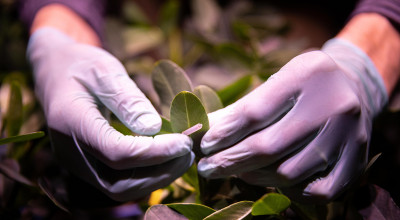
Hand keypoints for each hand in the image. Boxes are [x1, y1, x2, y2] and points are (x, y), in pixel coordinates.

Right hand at [28, 28, 193, 200]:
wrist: (55, 73)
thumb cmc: (81, 65)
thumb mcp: (105, 71)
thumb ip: (127, 99)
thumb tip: (153, 127)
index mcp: (70, 122)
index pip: (117, 153)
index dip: (155, 152)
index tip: (185, 142)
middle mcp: (71, 153)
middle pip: (119, 183)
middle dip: (160, 172)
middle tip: (188, 152)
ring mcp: (77, 164)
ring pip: (120, 189)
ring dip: (156, 178)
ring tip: (182, 156)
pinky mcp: (87, 167)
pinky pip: (118, 182)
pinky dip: (146, 176)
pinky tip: (165, 159)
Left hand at [198, 39, 386, 201]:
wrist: (353, 88)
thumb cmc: (302, 86)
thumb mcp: (275, 82)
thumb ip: (242, 108)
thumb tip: (204, 133)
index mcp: (308, 74)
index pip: (254, 112)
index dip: (224, 134)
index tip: (203, 146)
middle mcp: (334, 104)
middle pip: (270, 147)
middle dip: (230, 161)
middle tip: (207, 168)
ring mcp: (349, 136)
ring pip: (288, 173)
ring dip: (254, 177)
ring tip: (239, 172)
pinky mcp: (358, 161)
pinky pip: (316, 192)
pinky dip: (288, 191)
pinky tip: (273, 181)